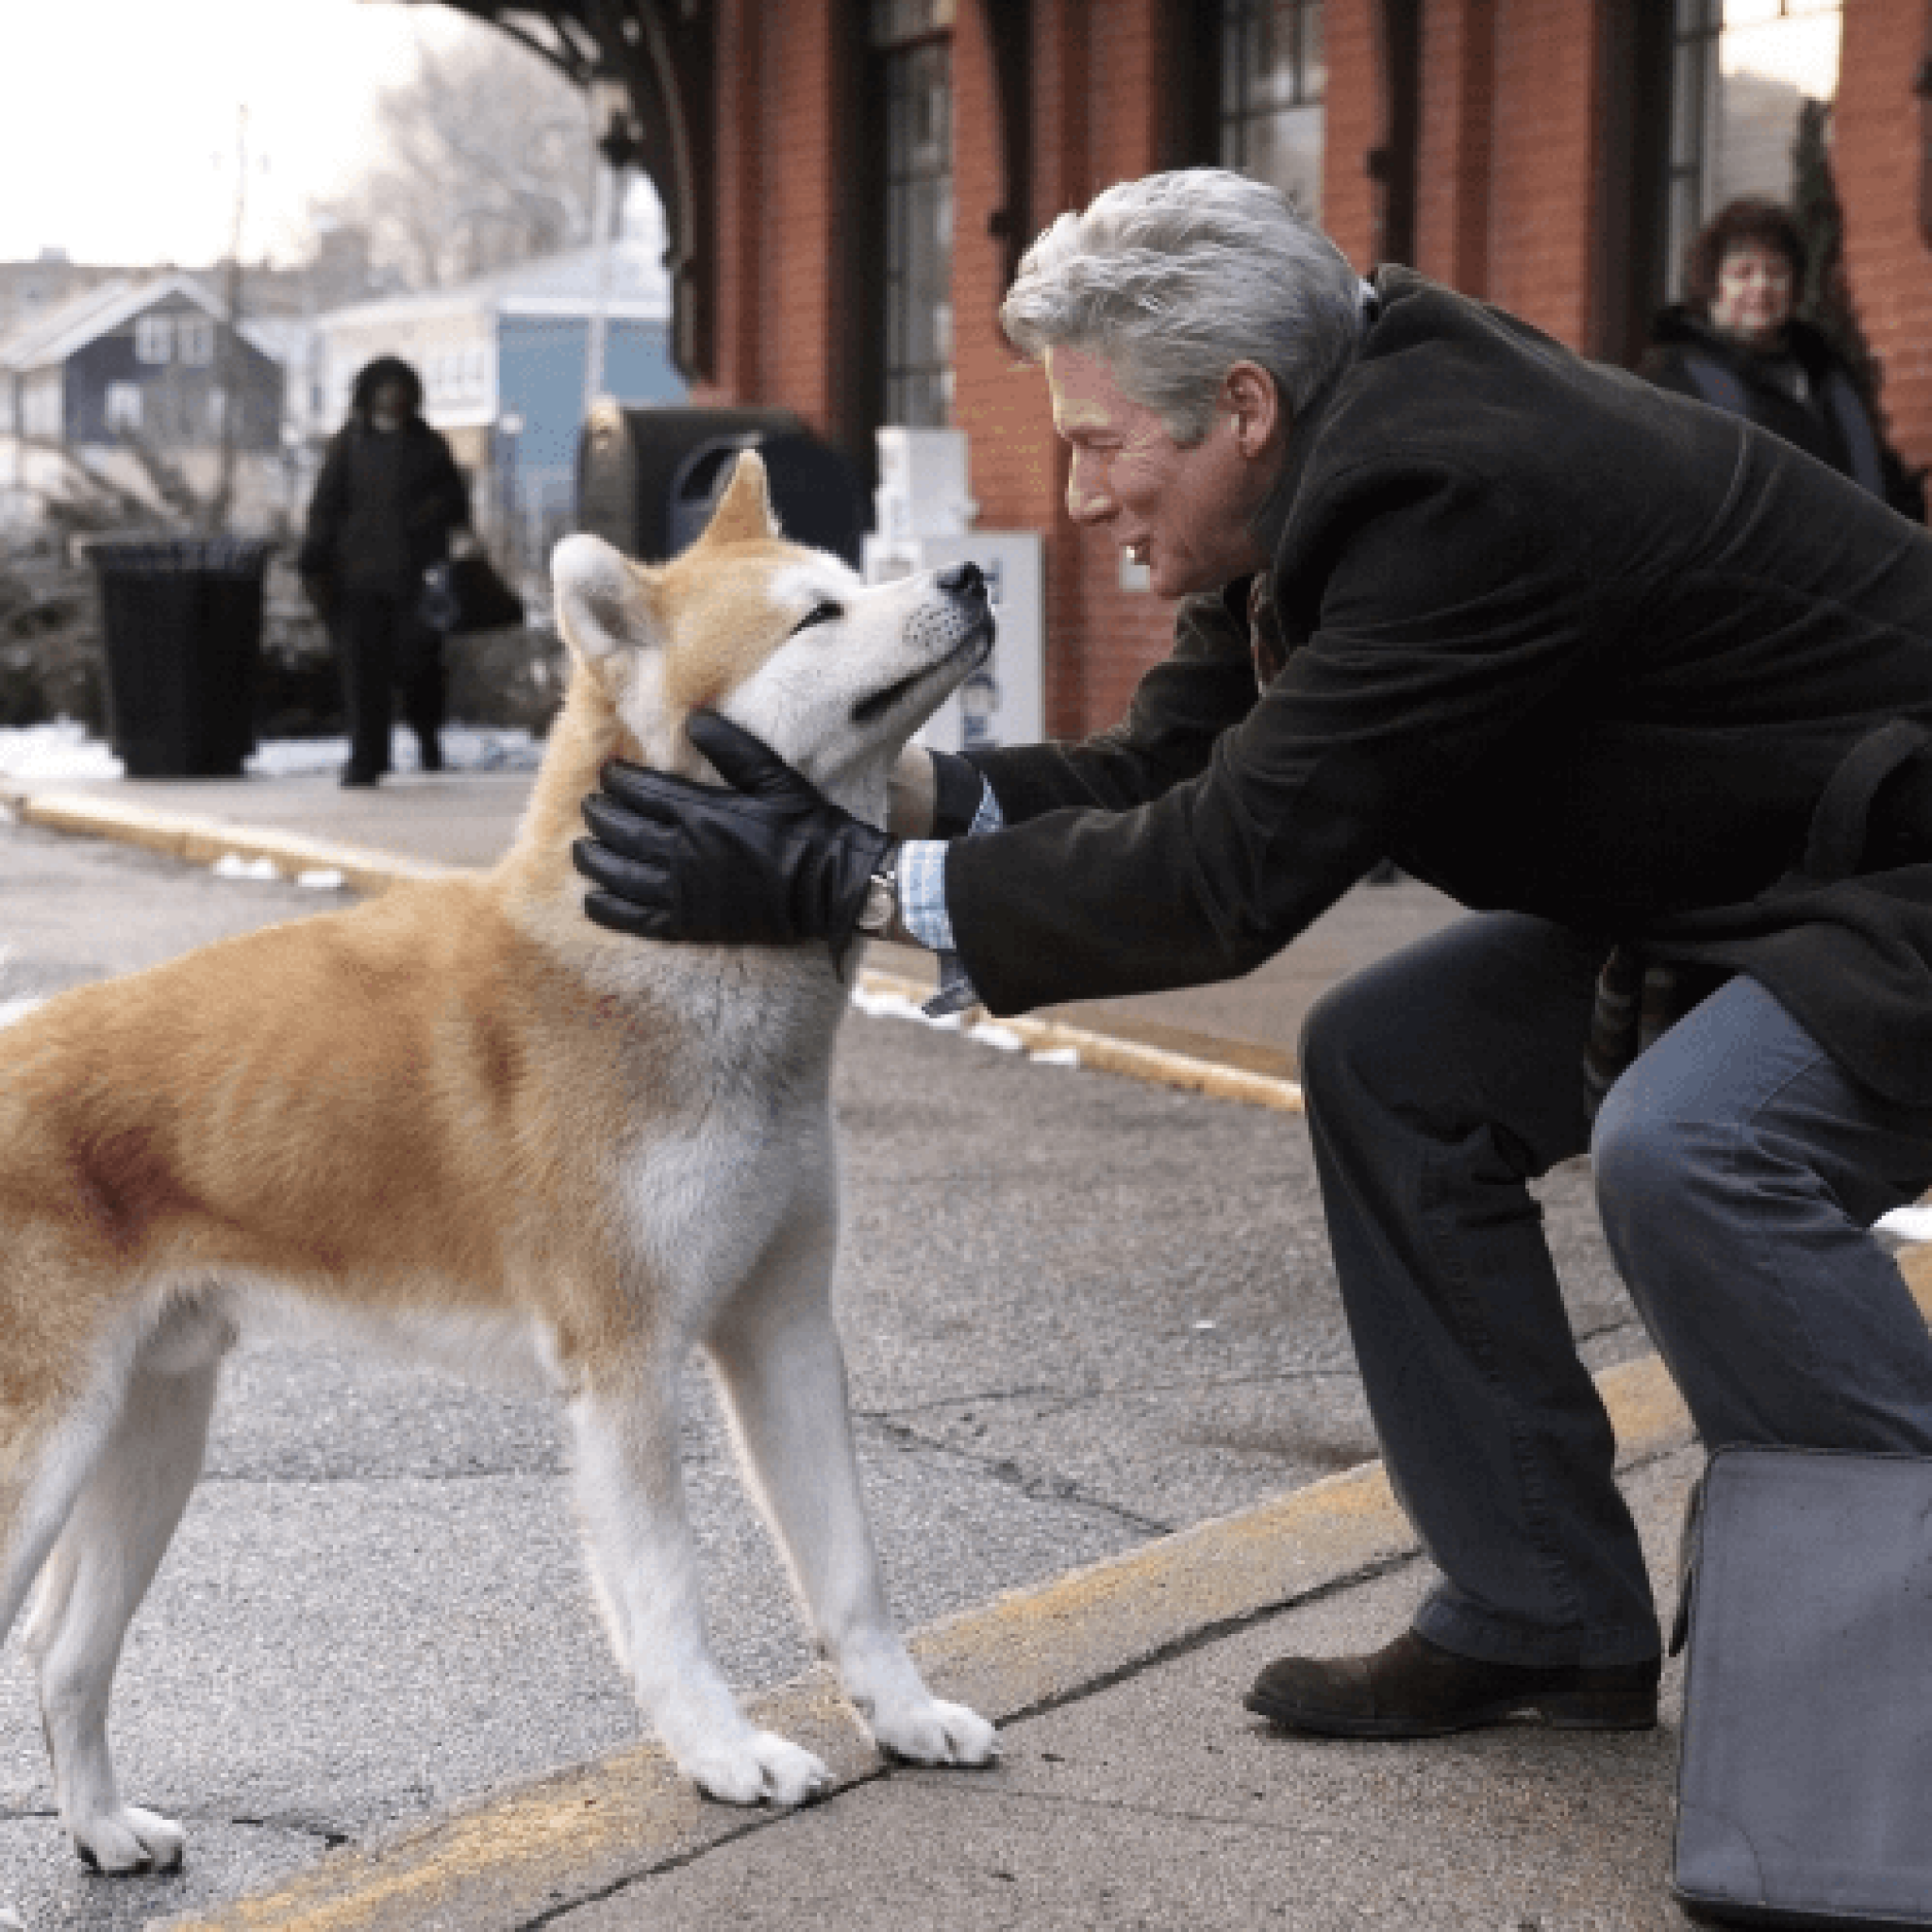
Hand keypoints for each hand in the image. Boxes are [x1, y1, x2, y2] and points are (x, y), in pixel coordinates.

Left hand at [573, 710, 894, 953]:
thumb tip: (695, 720)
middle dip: (599, 816)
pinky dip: (608, 908)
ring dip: (594, 859)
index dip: (617, 781)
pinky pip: (636, 918)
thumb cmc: (804, 826)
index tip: (609, 774)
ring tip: (582, 850)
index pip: (640, 791)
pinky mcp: (690, 923)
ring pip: (619, 873)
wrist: (829, 884)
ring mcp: (684, 891)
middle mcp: (684, 852)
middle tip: (592, 808)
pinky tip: (592, 900)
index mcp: (701, 812)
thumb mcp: (774, 776)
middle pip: (621, 830)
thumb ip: (732, 747)